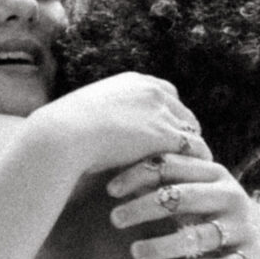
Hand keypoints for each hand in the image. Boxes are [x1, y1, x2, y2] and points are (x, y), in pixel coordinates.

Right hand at [26, 72, 207, 176]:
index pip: (164, 92)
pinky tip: (195, 177)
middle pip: (182, 110)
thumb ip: (101, 116)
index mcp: (132, 81)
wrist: (61, 136)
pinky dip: (198, 162)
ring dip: (193, 149)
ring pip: (192, 130)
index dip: (169, 113)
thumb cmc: (63, 131)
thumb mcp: (84, 113)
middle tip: (186, 154)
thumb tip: (98, 131)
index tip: (168, 131)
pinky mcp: (166, 134)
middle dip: (185, 131)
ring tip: (195, 169)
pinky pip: (195, 148)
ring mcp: (161, 111)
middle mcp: (151, 90)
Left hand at [107, 152, 259, 258]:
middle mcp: (230, 196)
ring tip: (135, 251)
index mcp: (215, 174)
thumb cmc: (216, 216)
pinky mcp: (249, 257)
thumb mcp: (196, 195)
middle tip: (115, 219)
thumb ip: (165, 185)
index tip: (110, 190)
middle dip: (144, 207)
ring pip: (200, 235)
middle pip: (182, 196)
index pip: (172, 166)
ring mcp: (242, 227)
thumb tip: (118, 181)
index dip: (139, 175)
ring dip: (163, 245)